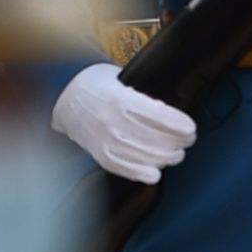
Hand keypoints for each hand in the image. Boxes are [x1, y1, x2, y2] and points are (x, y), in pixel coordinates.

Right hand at [53, 61, 196, 182]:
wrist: (61, 96)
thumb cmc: (94, 84)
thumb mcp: (119, 77)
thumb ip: (142, 95)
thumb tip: (170, 113)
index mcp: (119, 98)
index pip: (158, 115)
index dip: (179, 124)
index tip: (191, 128)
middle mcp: (112, 121)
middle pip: (155, 139)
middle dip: (178, 142)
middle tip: (187, 140)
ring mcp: (105, 140)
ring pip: (144, 157)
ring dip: (166, 158)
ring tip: (176, 154)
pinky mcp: (100, 154)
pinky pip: (124, 168)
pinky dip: (142, 173)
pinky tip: (155, 173)